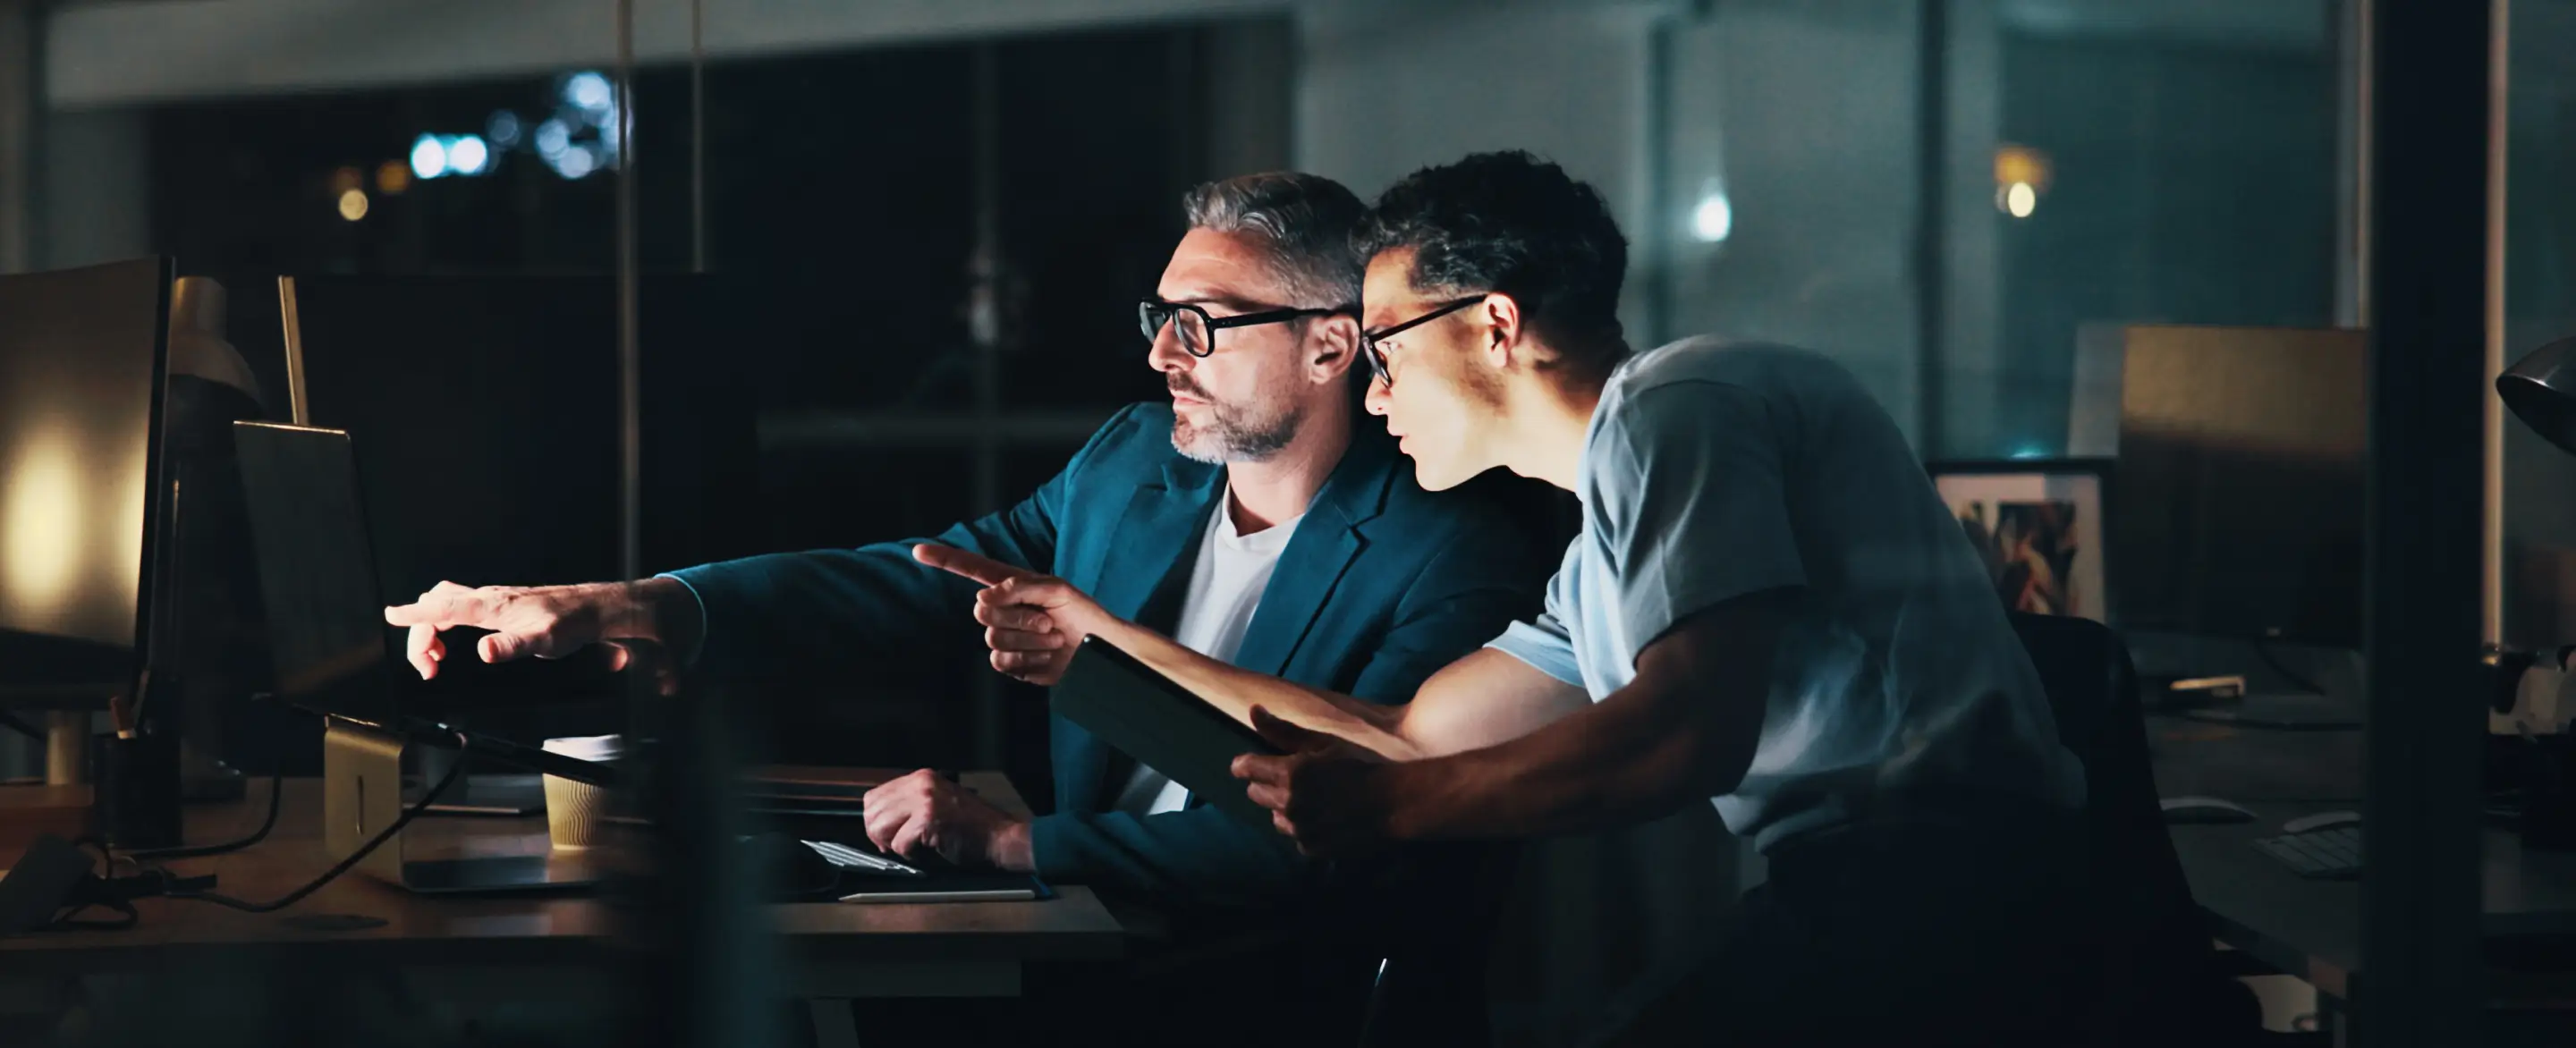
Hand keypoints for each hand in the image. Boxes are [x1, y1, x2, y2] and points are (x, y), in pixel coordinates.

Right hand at [381, 579, 677, 685]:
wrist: (589, 609)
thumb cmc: (568, 624)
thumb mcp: (543, 642)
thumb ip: (512, 647)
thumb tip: (483, 652)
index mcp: (491, 606)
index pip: (442, 606)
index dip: (414, 614)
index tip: (391, 615)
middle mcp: (487, 598)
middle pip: (436, 607)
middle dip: (420, 635)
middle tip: (428, 668)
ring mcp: (491, 599)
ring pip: (446, 605)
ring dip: (431, 629)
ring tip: (435, 659)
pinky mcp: (498, 604)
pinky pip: (458, 608)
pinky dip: (444, 623)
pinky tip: (452, 644)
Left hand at [861, 769, 1031, 869]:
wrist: (1000, 836)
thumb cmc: (973, 826)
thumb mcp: (939, 801)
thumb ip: (911, 804)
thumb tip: (879, 820)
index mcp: (922, 777)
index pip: (875, 796)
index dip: (875, 819)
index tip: (886, 833)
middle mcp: (922, 783)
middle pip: (872, 810)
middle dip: (877, 833)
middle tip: (893, 844)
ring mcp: (925, 800)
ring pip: (880, 826)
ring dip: (891, 843)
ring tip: (910, 847)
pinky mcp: (928, 820)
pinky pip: (899, 843)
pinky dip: (908, 854)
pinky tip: (925, 851)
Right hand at [913, 544, 1119, 685]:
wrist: (1095, 649)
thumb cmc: (1082, 613)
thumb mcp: (1055, 590)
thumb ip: (1019, 587)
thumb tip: (983, 597)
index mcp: (1011, 586)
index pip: (972, 569)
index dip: (945, 559)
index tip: (918, 550)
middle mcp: (1002, 611)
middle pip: (981, 611)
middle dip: (1019, 617)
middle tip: (1047, 620)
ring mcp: (1003, 638)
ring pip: (992, 639)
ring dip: (1029, 640)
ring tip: (1051, 637)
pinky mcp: (1010, 663)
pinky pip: (1000, 662)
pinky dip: (1027, 659)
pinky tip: (1045, 656)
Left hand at [1230, 706, 1396, 856]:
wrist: (1394, 803)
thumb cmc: (1360, 766)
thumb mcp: (1322, 743)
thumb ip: (1283, 730)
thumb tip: (1253, 710)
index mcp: (1289, 773)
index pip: (1245, 768)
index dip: (1245, 764)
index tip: (1247, 764)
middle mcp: (1289, 804)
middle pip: (1256, 794)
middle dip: (1267, 784)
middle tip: (1292, 778)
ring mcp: (1299, 830)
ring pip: (1275, 817)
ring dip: (1284, 808)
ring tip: (1312, 799)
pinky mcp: (1311, 849)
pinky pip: (1296, 836)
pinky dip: (1304, 828)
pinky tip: (1325, 818)